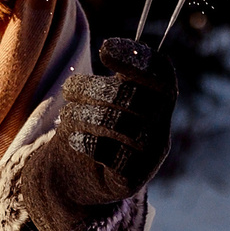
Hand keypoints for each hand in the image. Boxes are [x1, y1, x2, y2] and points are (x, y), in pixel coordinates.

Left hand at [17, 37, 178, 230]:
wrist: (75, 182)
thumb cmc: (93, 132)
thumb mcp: (106, 101)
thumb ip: (117, 77)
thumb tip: (114, 47)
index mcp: (158, 107)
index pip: (162, 75)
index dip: (137, 58)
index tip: (105, 48)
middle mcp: (160, 131)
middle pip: (135, 96)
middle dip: (95, 88)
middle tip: (69, 90)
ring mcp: (149, 158)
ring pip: (121, 123)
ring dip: (85, 112)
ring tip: (67, 113)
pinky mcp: (131, 180)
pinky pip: (110, 153)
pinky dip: (86, 140)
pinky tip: (73, 137)